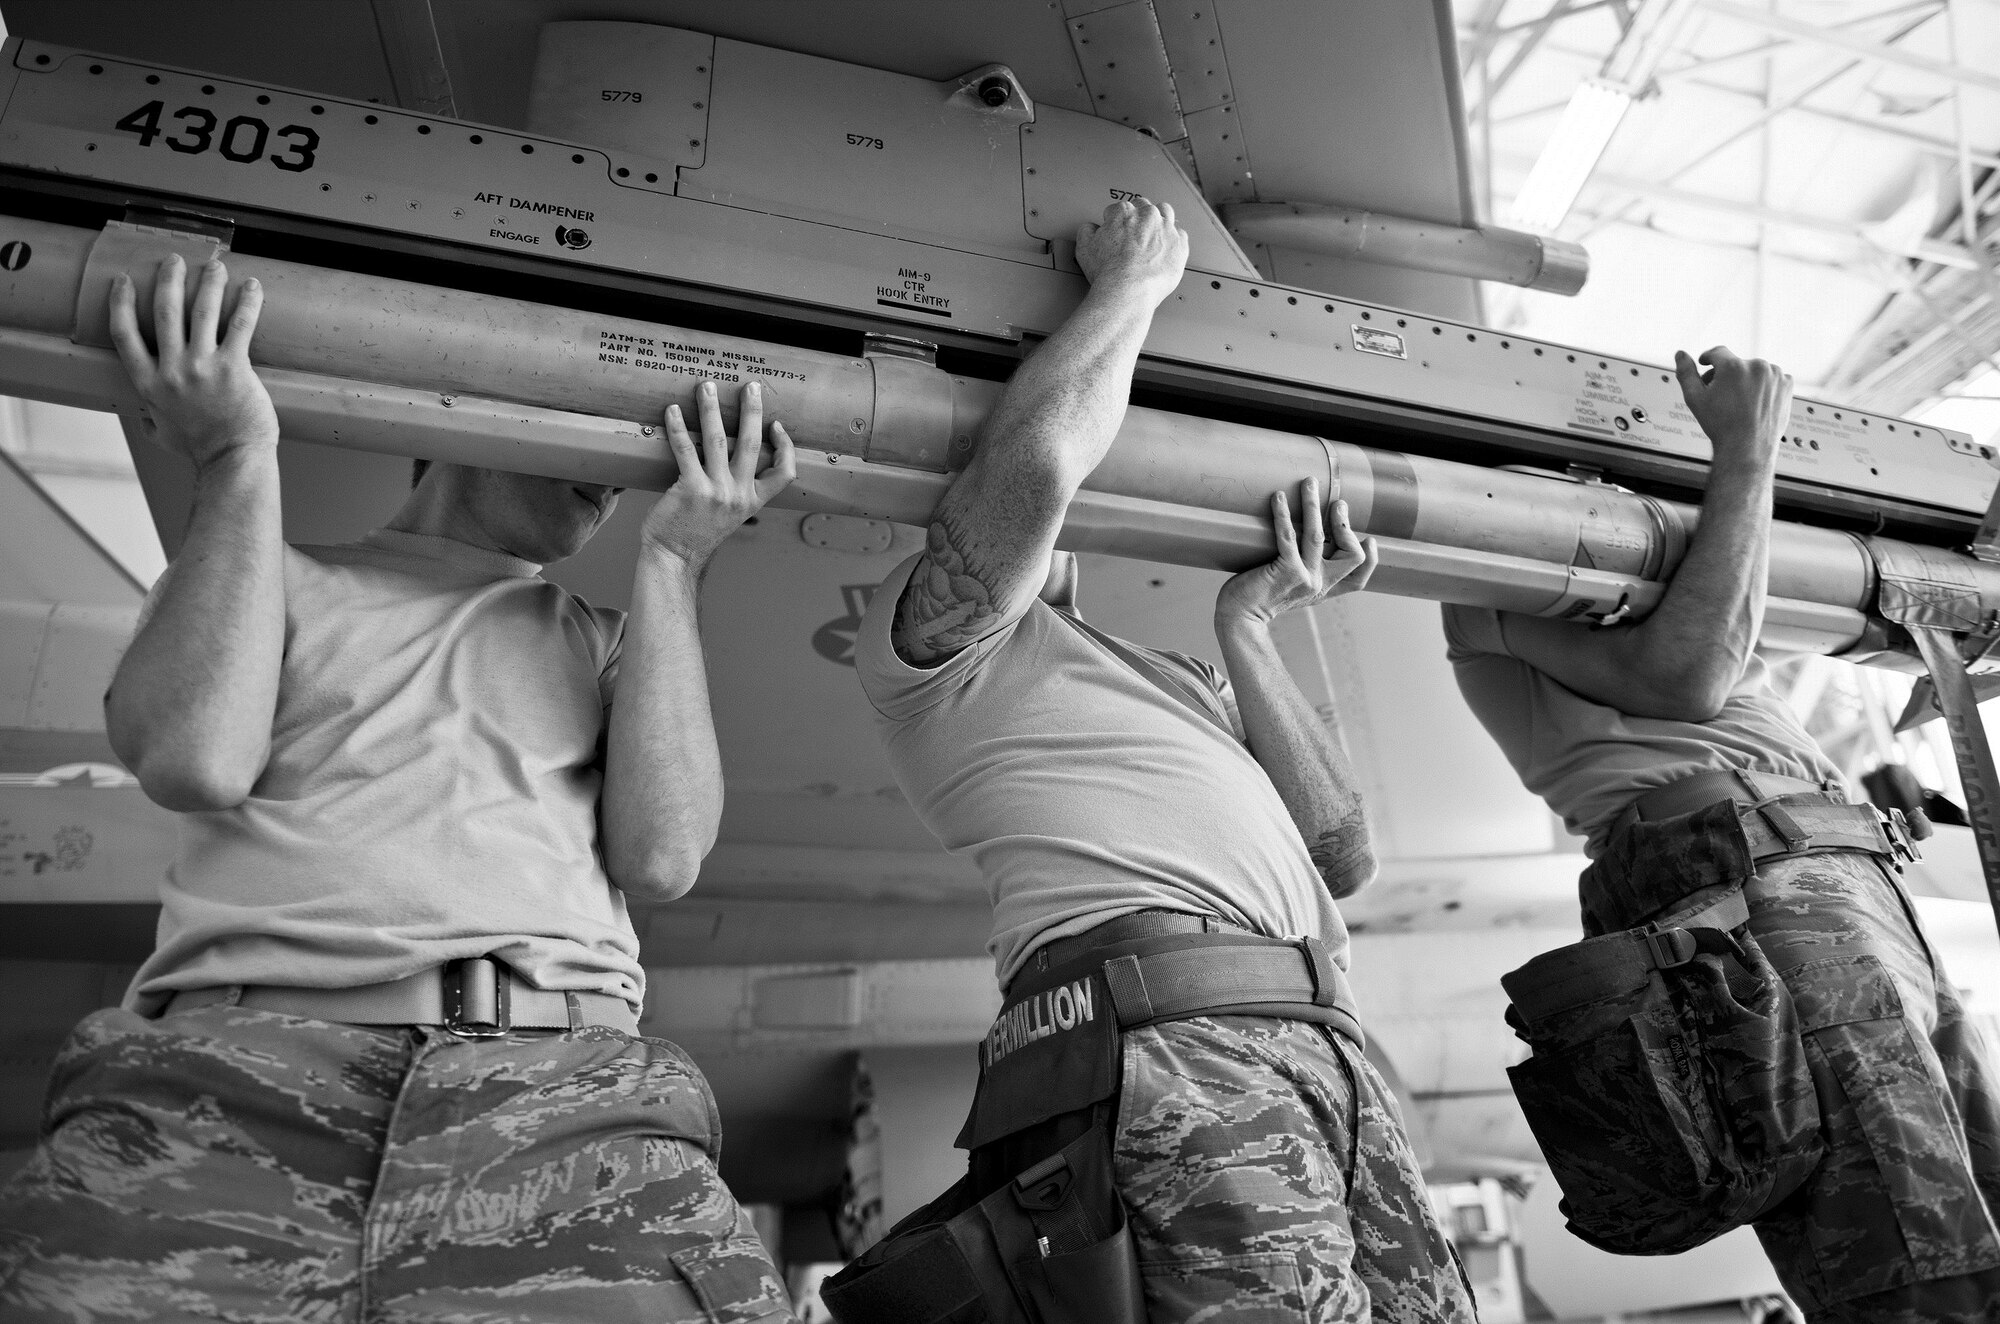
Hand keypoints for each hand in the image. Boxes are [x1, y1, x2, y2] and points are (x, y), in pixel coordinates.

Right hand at [109, 255, 277, 472]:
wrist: (233, 459)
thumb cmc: (200, 448)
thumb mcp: (161, 434)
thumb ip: (150, 417)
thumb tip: (143, 414)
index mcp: (148, 383)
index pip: (124, 334)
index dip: (121, 303)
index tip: (124, 281)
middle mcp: (171, 370)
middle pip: (164, 312)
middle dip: (168, 280)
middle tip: (174, 260)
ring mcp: (202, 367)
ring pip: (201, 311)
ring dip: (207, 282)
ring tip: (214, 265)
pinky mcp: (235, 367)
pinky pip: (240, 324)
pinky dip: (247, 301)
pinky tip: (252, 286)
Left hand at [641, 379, 795, 567]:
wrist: (674, 557)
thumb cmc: (696, 533)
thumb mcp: (729, 515)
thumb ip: (736, 491)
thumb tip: (731, 459)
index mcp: (752, 501)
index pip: (784, 473)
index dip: (785, 447)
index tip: (776, 425)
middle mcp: (739, 495)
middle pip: (752, 444)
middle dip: (752, 410)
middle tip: (750, 385)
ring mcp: (716, 492)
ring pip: (718, 440)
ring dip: (711, 409)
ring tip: (706, 386)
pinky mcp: (690, 489)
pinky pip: (685, 450)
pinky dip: (677, 427)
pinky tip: (671, 411)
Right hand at [1075, 197, 1187, 305]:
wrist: (1129, 290)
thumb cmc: (1109, 272)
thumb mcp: (1084, 248)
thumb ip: (1087, 231)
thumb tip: (1091, 228)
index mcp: (1124, 213)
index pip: (1119, 208)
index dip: (1115, 220)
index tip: (1115, 230)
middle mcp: (1147, 216)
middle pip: (1144, 207)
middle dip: (1139, 217)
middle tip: (1134, 232)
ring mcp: (1166, 229)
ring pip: (1166, 213)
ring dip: (1159, 219)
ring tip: (1153, 234)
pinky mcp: (1180, 244)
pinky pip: (1180, 235)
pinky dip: (1174, 239)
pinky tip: (1168, 247)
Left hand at [1216, 478, 1377, 627]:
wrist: (1239, 617)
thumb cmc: (1259, 598)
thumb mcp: (1290, 590)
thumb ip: (1303, 573)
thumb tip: (1305, 540)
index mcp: (1323, 590)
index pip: (1359, 580)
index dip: (1371, 560)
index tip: (1368, 540)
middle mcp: (1319, 585)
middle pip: (1352, 556)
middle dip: (1345, 525)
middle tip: (1337, 503)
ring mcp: (1305, 578)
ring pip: (1317, 536)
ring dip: (1313, 505)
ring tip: (1309, 483)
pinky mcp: (1285, 571)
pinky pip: (1288, 535)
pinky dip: (1283, 513)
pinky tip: (1278, 497)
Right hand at [1674, 346, 1791, 471]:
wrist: (1747, 447)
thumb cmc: (1721, 425)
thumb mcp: (1695, 398)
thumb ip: (1686, 372)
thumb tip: (1681, 355)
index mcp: (1733, 366)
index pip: (1717, 352)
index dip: (1709, 359)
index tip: (1707, 364)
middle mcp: (1756, 366)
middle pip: (1736, 363)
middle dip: (1727, 375)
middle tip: (1721, 395)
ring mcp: (1774, 375)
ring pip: (1755, 371)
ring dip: (1747, 380)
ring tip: (1740, 402)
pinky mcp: (1786, 384)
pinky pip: (1772, 378)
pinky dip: (1764, 386)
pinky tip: (1755, 402)